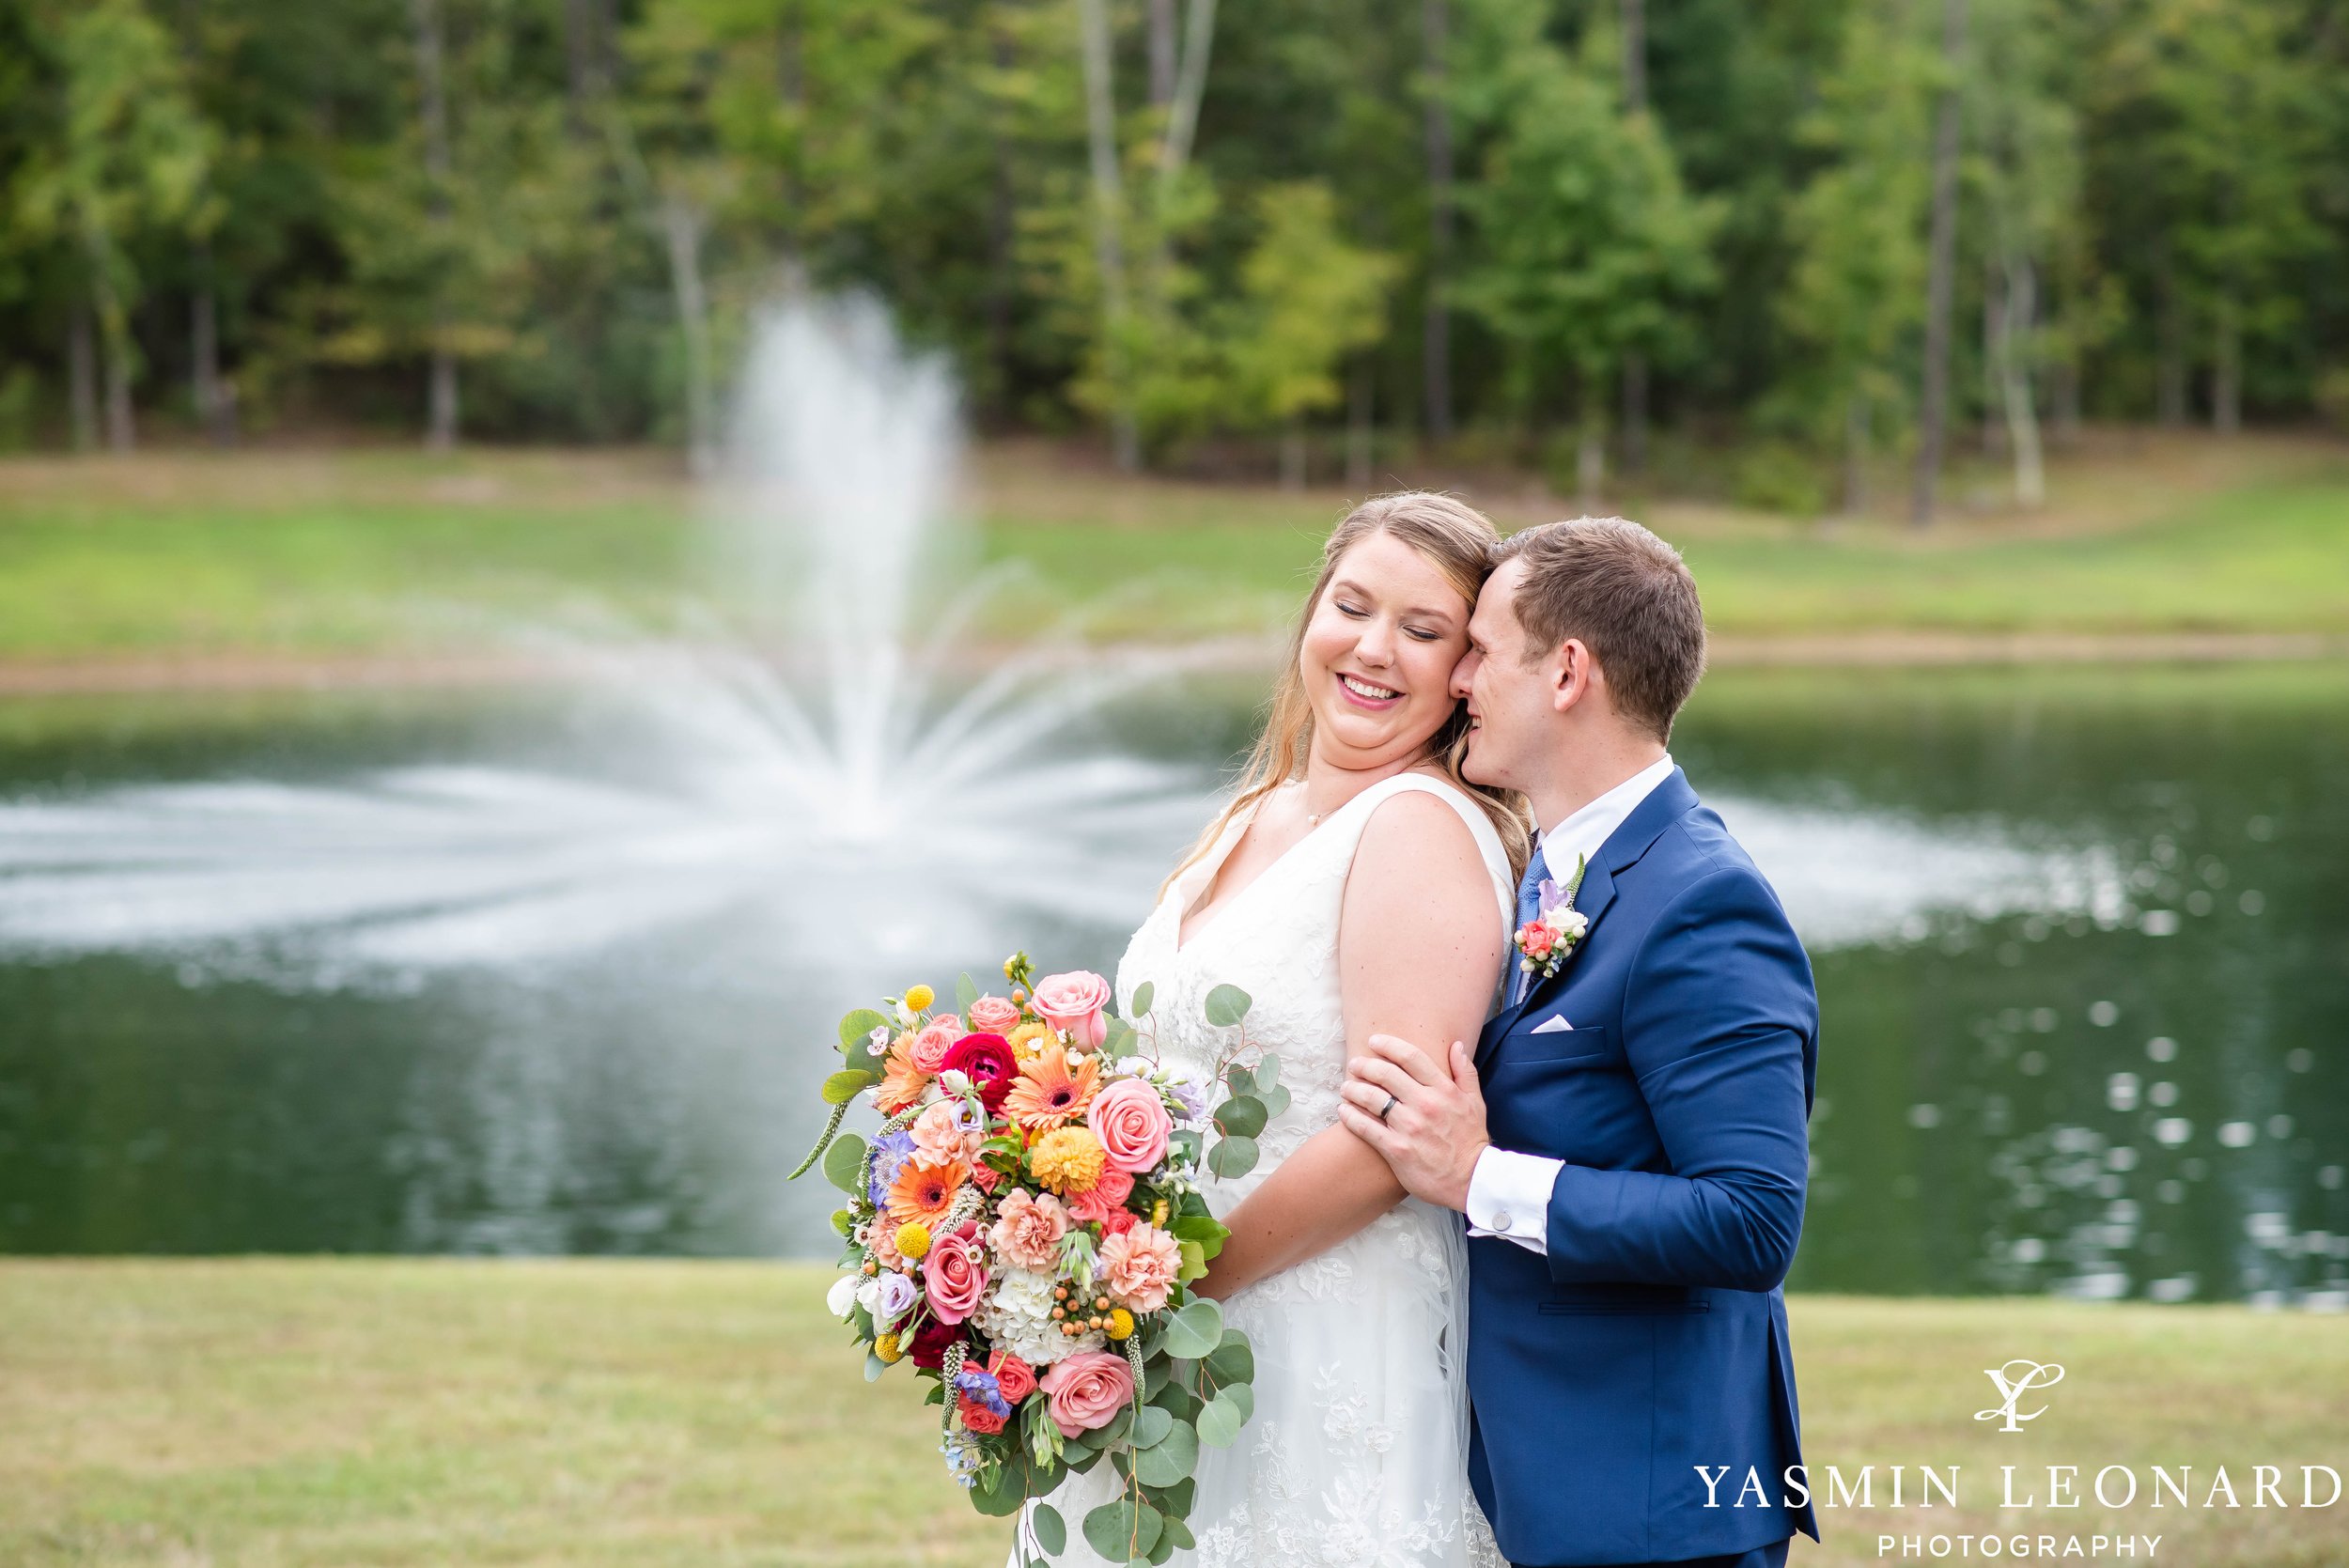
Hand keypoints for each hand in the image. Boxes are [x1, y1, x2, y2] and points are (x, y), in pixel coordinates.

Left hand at [1337, 1033, 1488, 1211]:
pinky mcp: (1397, 1149)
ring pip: (1371, 1098)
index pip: (1411, 1057)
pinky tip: (1343, 1111)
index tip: (1374, 1041)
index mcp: (1444, 1090)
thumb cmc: (1472, 1141)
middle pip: (1386, 1074)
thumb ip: (1465, 1072)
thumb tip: (1455, 1046)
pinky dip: (1350, 1116)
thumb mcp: (1476, 1102)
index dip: (1389, 1045)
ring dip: (1353, 1089)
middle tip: (1354, 1064)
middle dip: (1365, 1065)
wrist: (1471, 1180)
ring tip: (1346, 1087)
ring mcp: (1410, 1127)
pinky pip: (1366, 1128)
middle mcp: (1425, 1105)